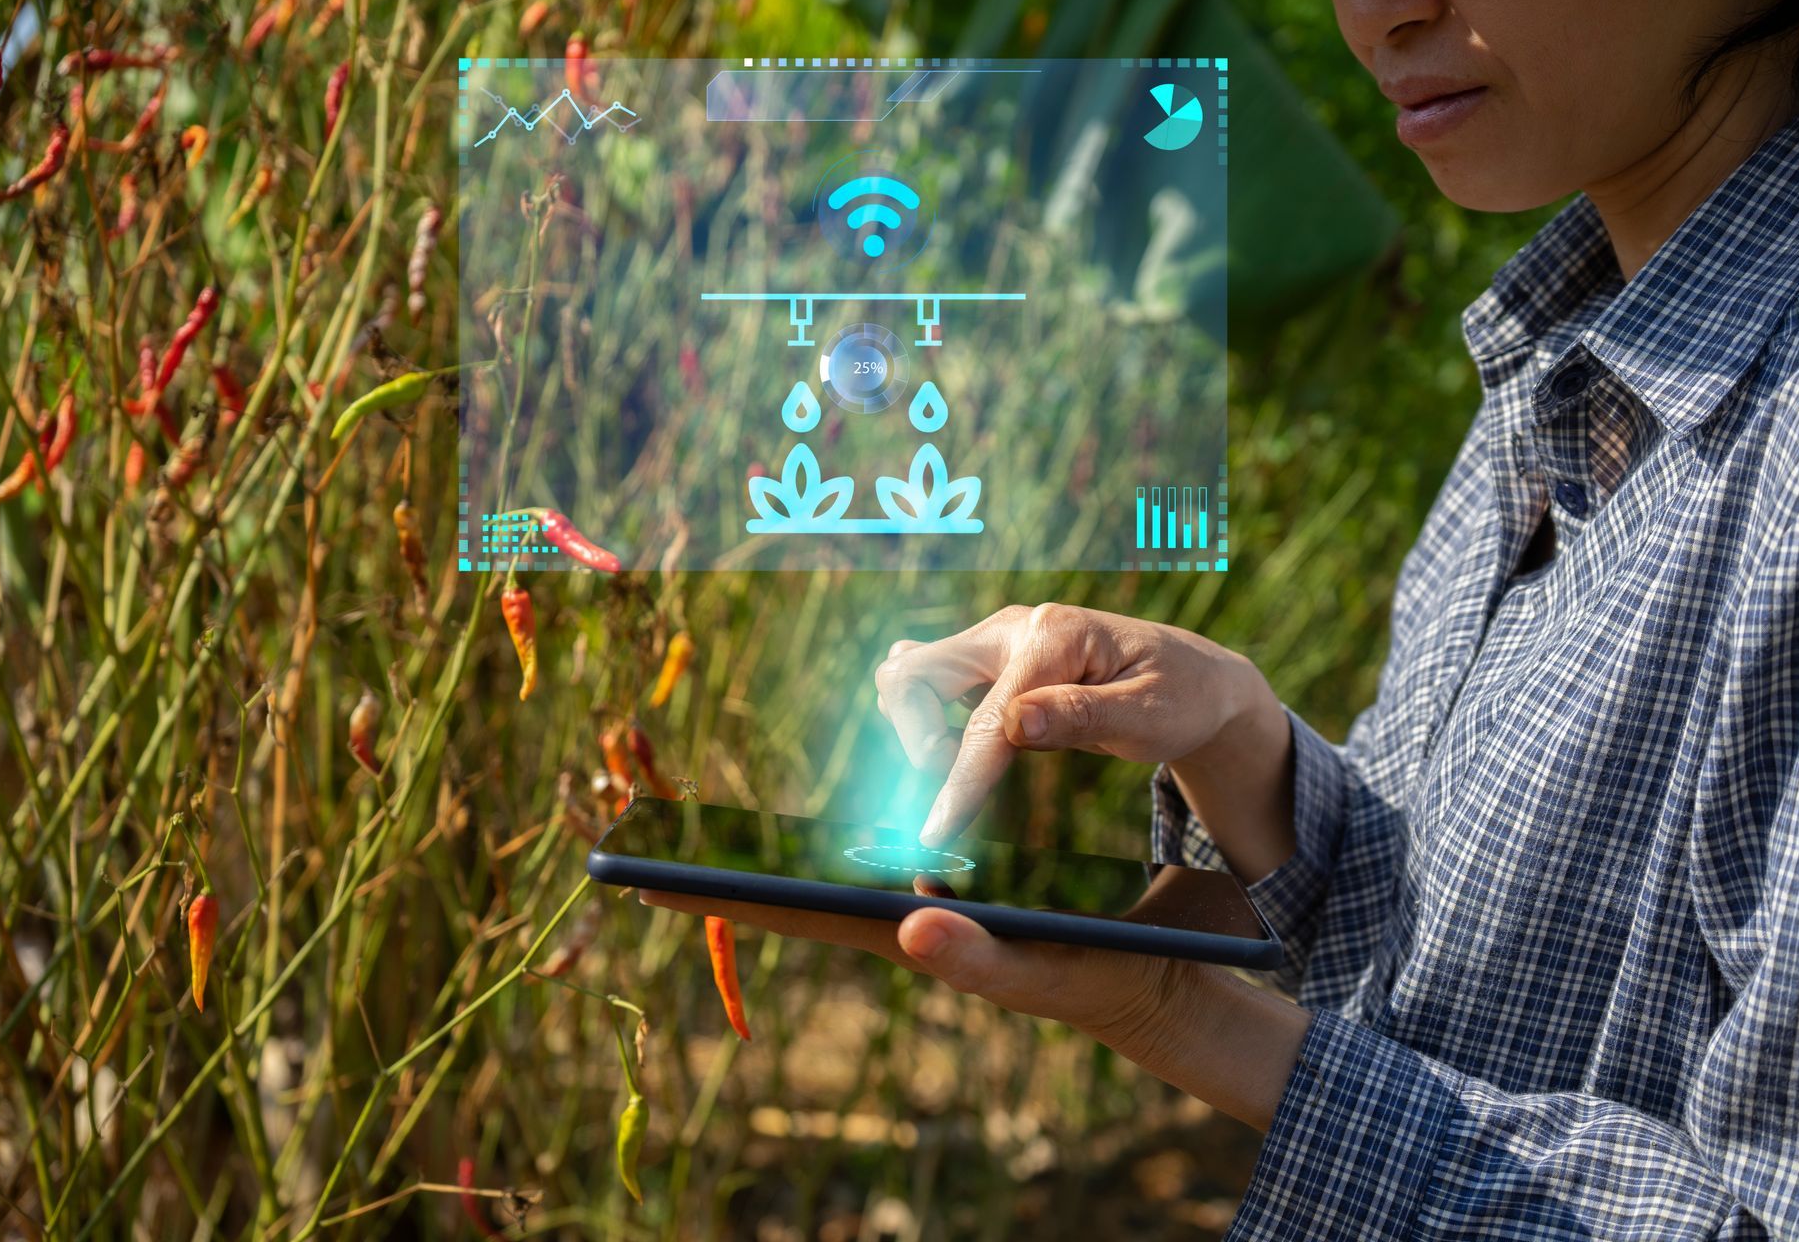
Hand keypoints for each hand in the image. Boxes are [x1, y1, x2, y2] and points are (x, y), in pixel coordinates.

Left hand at [636, 886, 1199, 1056]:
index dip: (723, 898)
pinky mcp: (955, 890)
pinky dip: (836, 840)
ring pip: (830, 874)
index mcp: (909, 938)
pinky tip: (815, 824)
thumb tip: (910, 928)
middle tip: (641, 848)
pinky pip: (879, 857)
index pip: (795, 916)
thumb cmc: (1103, 975)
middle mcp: (902, 921)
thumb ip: (981, 962)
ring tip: (702, 831)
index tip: (643, 881)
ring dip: (769, 856)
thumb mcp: (1046, 970)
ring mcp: (925, 906)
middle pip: (795, 894)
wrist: (1157, 975)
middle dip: (724, 872)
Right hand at [876, 603, 1288, 869]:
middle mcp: (1012, 629)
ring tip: (962, 768)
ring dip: (916, 728)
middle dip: (916, 737)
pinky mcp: (990, 666)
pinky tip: (958, 752)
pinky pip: (928, 685)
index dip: (958, 781)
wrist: (1194, 680)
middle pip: (913, 674)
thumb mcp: (1150, 716)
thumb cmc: (1179, 698)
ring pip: (911, 676)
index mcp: (1052, 635)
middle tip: (957, 783)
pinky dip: (925, 721)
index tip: (935, 834)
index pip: (986, 720)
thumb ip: (1084, 716)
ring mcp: (996, 644)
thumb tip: (1016, 724)